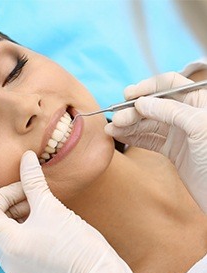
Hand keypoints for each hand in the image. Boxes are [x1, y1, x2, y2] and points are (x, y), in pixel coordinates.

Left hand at [0, 151, 144, 272]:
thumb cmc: (76, 241)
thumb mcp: (51, 206)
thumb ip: (33, 180)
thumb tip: (27, 156)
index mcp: (8, 244)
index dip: (4, 194)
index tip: (25, 189)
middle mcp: (6, 261)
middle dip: (6, 207)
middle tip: (28, 199)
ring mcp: (15, 270)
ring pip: (0, 239)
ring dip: (12, 220)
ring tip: (36, 211)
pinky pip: (10, 251)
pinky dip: (18, 234)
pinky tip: (39, 227)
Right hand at [105, 72, 206, 212]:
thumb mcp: (199, 126)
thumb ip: (171, 111)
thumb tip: (142, 102)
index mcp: (199, 101)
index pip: (169, 85)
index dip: (148, 87)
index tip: (129, 95)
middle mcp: (187, 115)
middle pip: (154, 106)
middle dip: (133, 111)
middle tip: (117, 119)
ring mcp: (179, 133)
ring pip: (148, 124)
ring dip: (129, 125)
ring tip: (111, 129)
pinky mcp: (172, 150)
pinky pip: (149, 140)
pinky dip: (134, 138)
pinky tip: (120, 136)